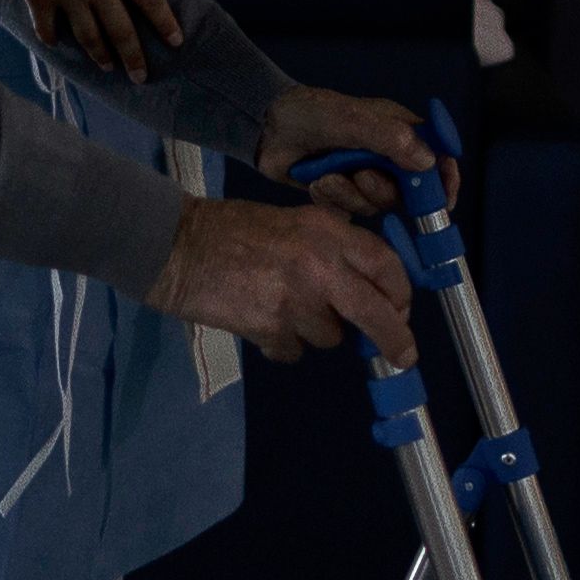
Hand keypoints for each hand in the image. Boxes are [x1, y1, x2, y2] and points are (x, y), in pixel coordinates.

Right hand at [0, 0, 180, 80]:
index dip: (165, 23)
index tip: (175, 42)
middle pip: (122, 30)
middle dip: (133, 57)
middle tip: (140, 77)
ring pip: (89, 36)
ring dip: (99, 54)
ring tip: (106, 67)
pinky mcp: (41, 0)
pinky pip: (48, 27)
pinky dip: (51, 38)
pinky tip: (55, 44)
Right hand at [145, 193, 417, 367]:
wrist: (177, 247)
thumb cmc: (231, 231)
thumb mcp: (292, 223)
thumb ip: (331, 250)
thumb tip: (366, 290)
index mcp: (328, 232)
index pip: (386, 267)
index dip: (401, 295)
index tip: (400, 312)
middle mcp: (320, 265)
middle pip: (377, 313)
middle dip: (395, 339)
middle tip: (402, 357)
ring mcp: (297, 300)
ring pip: (330, 337)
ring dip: (314, 331)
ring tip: (280, 306)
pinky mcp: (271, 328)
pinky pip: (294, 350)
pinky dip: (282, 343)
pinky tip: (260, 319)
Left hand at [254, 87, 457, 221]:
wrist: (267, 129)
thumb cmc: (311, 112)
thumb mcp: (352, 119)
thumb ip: (390, 138)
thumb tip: (428, 162)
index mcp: (400, 132)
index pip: (438, 158)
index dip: (445, 180)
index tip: (442, 200)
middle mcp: (387, 158)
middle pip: (408, 192)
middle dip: (384, 190)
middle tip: (361, 176)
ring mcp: (365, 177)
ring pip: (377, 205)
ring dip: (352, 193)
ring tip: (328, 175)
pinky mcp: (343, 194)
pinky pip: (351, 211)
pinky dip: (334, 200)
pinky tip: (318, 182)